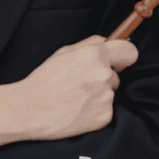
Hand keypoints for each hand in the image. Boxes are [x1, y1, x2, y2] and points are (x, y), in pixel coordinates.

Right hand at [13, 34, 137, 141]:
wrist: (28, 110)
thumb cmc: (43, 81)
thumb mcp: (63, 53)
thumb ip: (90, 44)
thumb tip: (110, 42)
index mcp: (94, 54)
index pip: (129, 52)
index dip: (123, 57)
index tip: (118, 62)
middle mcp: (104, 74)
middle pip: (117, 75)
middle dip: (103, 79)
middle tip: (80, 85)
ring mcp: (106, 96)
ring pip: (110, 93)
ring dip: (97, 95)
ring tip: (75, 99)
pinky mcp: (105, 116)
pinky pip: (106, 110)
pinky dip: (94, 111)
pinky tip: (77, 111)